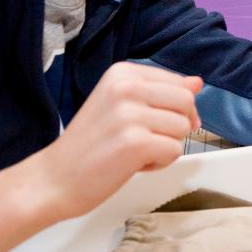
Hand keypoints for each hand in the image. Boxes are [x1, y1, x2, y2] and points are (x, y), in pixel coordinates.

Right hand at [33, 62, 201, 220]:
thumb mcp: (123, 105)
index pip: (180, 83)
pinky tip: (133, 164)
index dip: (175, 109)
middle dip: (174, 127)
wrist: (54, 179)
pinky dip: (159, 163)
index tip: (150, 122)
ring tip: (133, 151)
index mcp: (123, 73)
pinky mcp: (135, 142)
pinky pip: (175, 151)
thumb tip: (197, 82)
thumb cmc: (90, 145)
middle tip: (143, 139)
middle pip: (187, 103)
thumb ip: (160, 92)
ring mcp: (130, 114)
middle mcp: (126, 87)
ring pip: (183, 128)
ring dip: (165, 146)